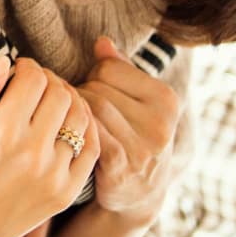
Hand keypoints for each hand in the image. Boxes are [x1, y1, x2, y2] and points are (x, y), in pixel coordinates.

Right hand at [0, 56, 98, 236]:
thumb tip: (4, 62)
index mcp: (1, 133)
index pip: (34, 78)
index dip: (26, 66)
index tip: (16, 73)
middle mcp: (32, 154)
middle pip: (60, 93)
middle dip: (48, 80)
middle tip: (34, 85)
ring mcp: (53, 176)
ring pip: (80, 116)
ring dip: (68, 100)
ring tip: (50, 102)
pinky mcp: (65, 193)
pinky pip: (91, 148)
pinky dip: (84, 128)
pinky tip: (67, 123)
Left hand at [79, 37, 180, 222]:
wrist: (138, 194)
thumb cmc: (131, 135)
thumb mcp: (135, 101)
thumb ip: (119, 69)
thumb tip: (101, 41)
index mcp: (166, 99)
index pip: (109, 67)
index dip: (93, 75)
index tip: (91, 89)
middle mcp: (160, 123)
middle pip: (97, 88)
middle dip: (80, 93)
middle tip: (75, 106)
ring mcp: (143, 147)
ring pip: (90, 108)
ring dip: (73, 111)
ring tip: (69, 117)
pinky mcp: (122, 167)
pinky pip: (88, 134)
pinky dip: (75, 129)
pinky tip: (70, 133)